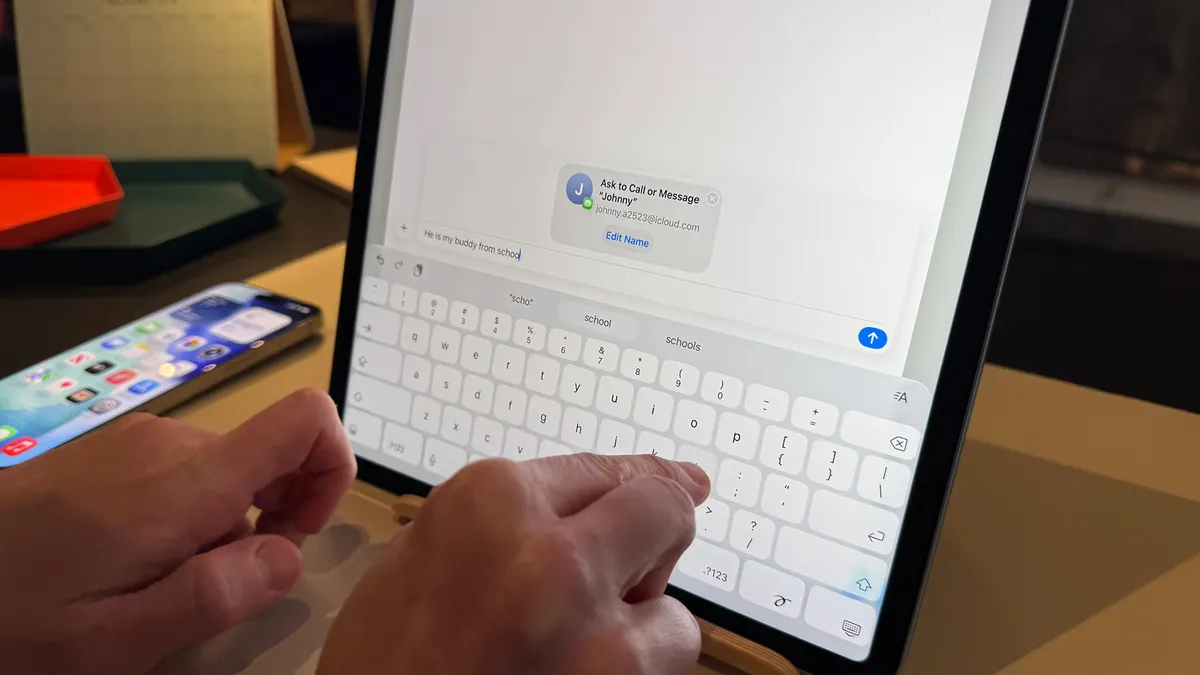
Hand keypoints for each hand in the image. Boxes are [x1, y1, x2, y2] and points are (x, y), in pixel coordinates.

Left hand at [0, 389, 355, 674]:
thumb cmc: (17, 614)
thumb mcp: (112, 640)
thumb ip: (209, 598)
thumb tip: (289, 558)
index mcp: (186, 482)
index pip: (305, 419)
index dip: (332, 466)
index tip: (299, 531)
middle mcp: (172, 441)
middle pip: (273, 451)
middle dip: (275, 516)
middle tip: (221, 583)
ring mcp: (141, 438)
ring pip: (231, 465)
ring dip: (229, 521)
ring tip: (166, 578)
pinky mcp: (116, 446)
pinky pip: (188, 467)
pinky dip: (193, 509)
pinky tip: (138, 556)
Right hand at [318, 454, 710, 674]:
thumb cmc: (381, 668)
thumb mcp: (410, 565)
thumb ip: (497, 525)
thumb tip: (579, 504)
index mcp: (487, 504)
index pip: (603, 470)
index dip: (646, 479)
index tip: (686, 484)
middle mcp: (548, 556)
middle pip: (663, 512)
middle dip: (658, 537)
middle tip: (635, 568)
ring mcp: (593, 635)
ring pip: (675, 611)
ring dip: (641, 630)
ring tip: (576, 652)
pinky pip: (663, 667)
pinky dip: (637, 674)